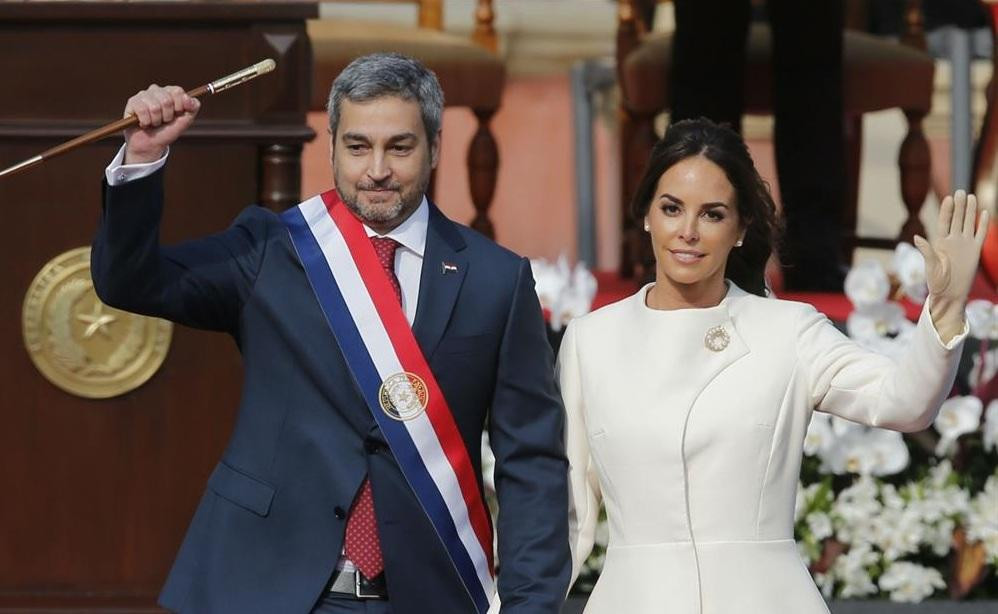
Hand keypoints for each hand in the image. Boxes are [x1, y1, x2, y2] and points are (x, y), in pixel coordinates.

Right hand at [123, 84, 199, 164]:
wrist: (151, 144)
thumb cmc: (168, 130)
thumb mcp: (185, 120)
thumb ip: (193, 107)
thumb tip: (189, 99)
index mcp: (170, 92)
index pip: (177, 91)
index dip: (179, 106)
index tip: (176, 115)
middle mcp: (156, 90)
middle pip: (166, 100)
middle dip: (167, 116)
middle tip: (164, 121)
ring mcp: (143, 95)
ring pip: (154, 107)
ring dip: (156, 120)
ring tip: (153, 123)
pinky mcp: (132, 102)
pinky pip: (142, 110)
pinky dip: (145, 121)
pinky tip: (144, 123)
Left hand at [914, 190, 989, 341]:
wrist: (949, 294)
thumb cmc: (936, 282)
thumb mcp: (930, 266)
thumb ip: (927, 251)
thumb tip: (917, 237)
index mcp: (940, 243)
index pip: (944, 222)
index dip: (946, 210)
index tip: (948, 198)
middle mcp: (953, 241)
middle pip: (957, 219)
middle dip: (959, 206)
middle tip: (961, 191)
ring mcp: (965, 245)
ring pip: (969, 223)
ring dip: (970, 211)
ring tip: (972, 196)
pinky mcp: (975, 251)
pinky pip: (980, 235)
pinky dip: (983, 224)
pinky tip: (985, 212)